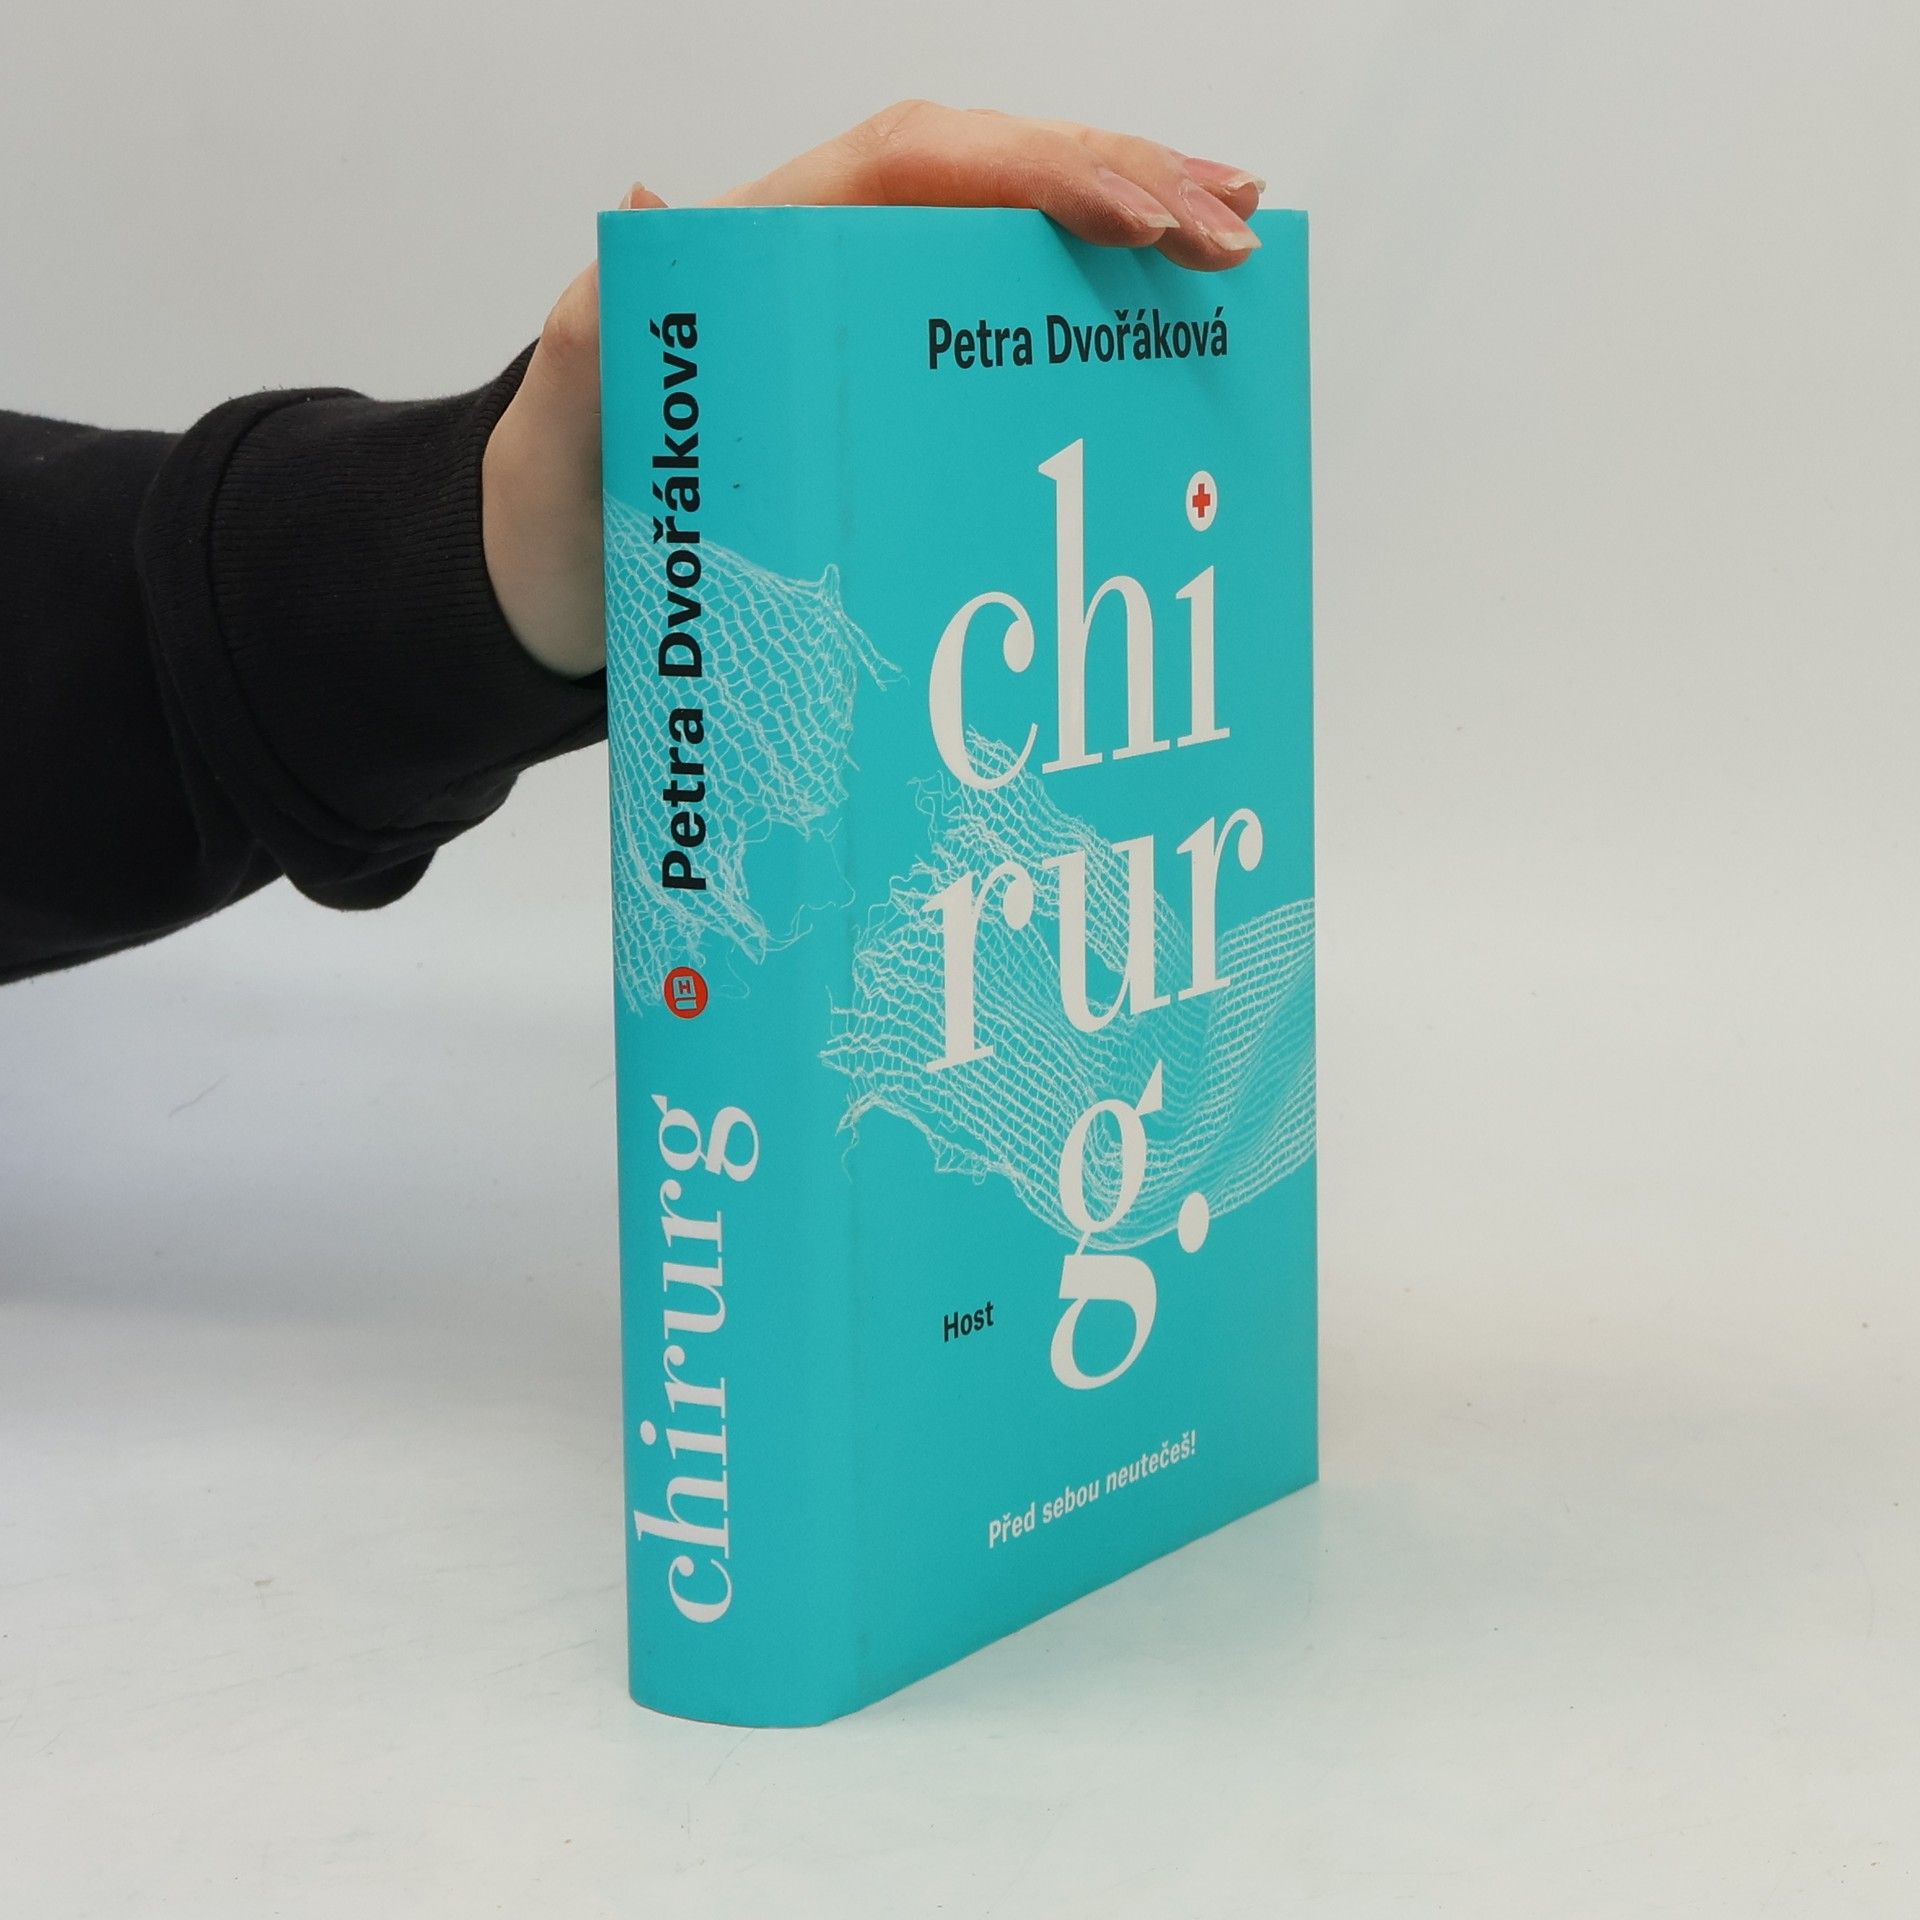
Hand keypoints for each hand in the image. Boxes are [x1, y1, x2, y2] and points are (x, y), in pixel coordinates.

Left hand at [482, 103, 1266, 677]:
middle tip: (1233, 229)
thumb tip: (648, 204)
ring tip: (1233, 240)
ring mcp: (862, 321)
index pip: (916, 166)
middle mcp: (823, 266)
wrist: (554, 583)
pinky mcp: (884, 381)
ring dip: (1127, 221)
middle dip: (1119, 180)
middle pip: (989, 175)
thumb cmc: (565, 505)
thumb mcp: (571, 422)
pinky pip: (995, 314)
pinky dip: (1083, 303)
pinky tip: (1156, 315)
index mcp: (759, 251)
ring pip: (1009, 233)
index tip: (1136, 218)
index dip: (1033, 174)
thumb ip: (607, 324)